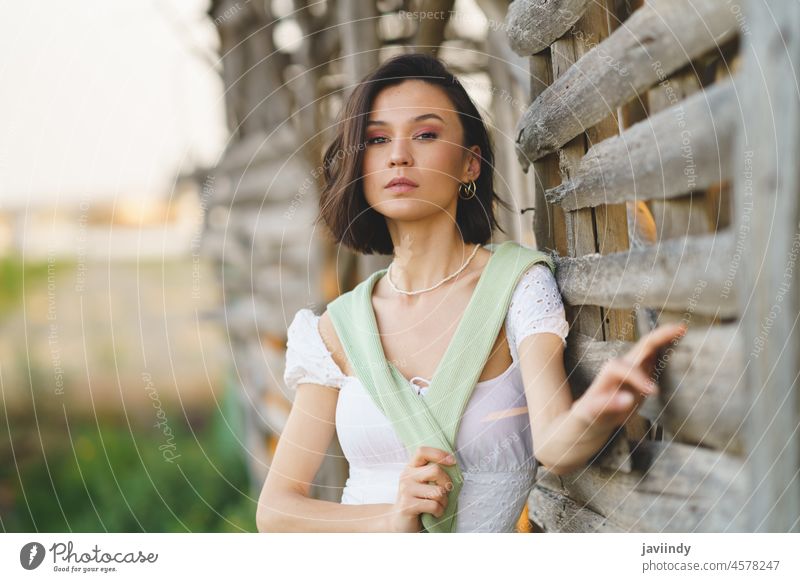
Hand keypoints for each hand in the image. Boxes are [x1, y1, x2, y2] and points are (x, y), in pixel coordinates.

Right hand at [386, 446, 455, 532]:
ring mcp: (406, 491)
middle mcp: (406, 476)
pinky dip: (439, 511)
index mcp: (410, 468)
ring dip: (444, 501)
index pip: (422, 452)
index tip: (452, 461)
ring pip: (438, 491)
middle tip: (445, 492)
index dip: (439, 454)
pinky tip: (435, 513)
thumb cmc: (416, 501)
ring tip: (440, 505)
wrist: (399, 522)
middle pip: (435, 470)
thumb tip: (452, 465)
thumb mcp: (421, 483)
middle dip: (446, 483)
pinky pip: (434, 505)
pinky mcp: (407, 506)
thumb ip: (431, 473)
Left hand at [571, 322, 687, 430]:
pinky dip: (667, 350)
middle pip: (643, 345)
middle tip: (680, 328)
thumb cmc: (591, 413)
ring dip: (666, 338)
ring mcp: (634, 367)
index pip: (628, 368)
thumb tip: (629, 399)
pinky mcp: (642, 373)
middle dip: (661, 336)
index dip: (641, 378)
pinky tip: (679, 344)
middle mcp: (623, 364)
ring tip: (682, 329)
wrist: (593, 415)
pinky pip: (656, 358)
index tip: (653, 392)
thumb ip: (610, 405)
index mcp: (610, 371)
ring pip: (651, 348)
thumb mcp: (594, 412)